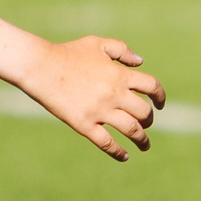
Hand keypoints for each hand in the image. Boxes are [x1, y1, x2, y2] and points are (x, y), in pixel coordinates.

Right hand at [19, 36, 164, 160]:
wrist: (40, 67)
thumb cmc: (68, 53)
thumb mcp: (97, 44)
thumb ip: (122, 50)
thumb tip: (141, 62)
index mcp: (119, 75)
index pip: (152, 87)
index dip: (160, 96)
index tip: (160, 104)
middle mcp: (114, 94)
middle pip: (144, 112)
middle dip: (149, 120)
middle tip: (146, 124)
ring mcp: (99, 111)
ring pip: (131, 130)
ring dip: (142, 140)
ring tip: (144, 145)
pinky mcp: (84, 125)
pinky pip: (107, 143)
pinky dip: (118, 152)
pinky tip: (125, 157)